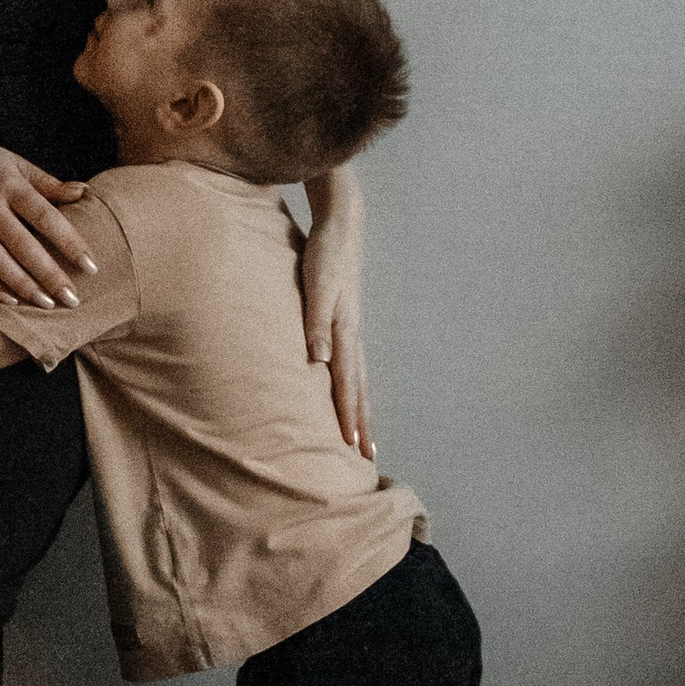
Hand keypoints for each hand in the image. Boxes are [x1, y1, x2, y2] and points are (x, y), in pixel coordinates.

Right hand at [0, 123, 94, 305]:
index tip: (91, 266)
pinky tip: (9, 301)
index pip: (46, 218)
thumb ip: (48, 183)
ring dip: (23, 286)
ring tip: (46, 304)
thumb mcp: (14, 162)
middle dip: (50, 276)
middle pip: (23, 246)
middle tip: (73, 300)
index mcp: (9, 183)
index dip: (70, 243)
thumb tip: (84, 192)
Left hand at [301, 190, 372, 459]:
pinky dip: (355, 387)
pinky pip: (353, 364)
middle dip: (362, 424)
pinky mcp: (347, 323)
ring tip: (365, 436)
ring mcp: (352, 330)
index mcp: (344, 332)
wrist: (341, 227)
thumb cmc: (324, 256)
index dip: (348, 415)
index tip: (353, 446)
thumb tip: (319, 360)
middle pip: (358, 388)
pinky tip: (351, 394)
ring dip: (361, 409)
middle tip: (369, 458)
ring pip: (359, 379)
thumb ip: (315, 323)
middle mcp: (352, 335)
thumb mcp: (315, 288)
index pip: (346, 383)